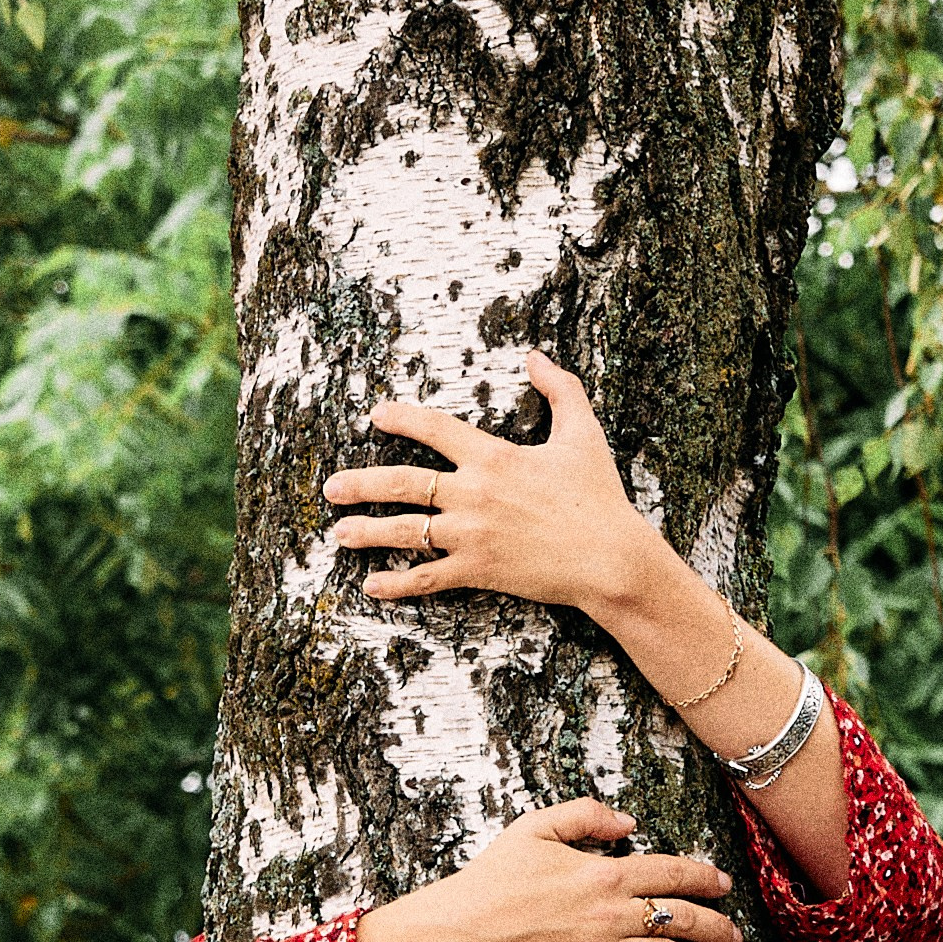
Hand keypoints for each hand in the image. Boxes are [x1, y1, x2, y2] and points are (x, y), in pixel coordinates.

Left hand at [324, 348, 655, 616]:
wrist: (611, 557)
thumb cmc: (599, 496)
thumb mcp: (583, 433)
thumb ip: (559, 388)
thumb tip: (536, 355)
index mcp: (493, 457)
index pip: (434, 429)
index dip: (402, 419)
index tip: (376, 415)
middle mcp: (473, 493)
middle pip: (402, 483)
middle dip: (361, 483)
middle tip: (331, 486)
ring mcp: (471, 535)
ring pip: (405, 530)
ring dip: (367, 531)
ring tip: (338, 531)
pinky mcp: (478, 571)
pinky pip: (428, 578)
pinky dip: (397, 583)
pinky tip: (372, 585)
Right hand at [354, 799, 744, 941]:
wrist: (462, 931)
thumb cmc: (494, 879)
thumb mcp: (535, 827)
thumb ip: (586, 815)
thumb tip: (629, 822)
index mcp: (604, 873)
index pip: (673, 873)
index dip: (706, 878)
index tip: (723, 885)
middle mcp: (613, 914)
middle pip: (683, 918)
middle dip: (717, 927)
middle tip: (733, 934)